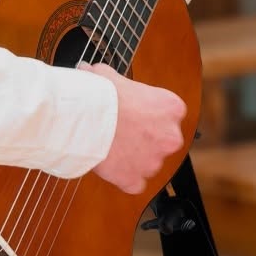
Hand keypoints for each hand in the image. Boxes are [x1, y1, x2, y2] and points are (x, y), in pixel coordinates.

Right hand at [78, 62, 185, 194]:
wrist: (84, 118)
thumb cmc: (98, 94)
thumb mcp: (108, 75)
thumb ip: (110, 78)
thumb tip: (90, 71)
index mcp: (171, 107)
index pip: (168, 115)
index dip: (148, 115)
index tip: (132, 114)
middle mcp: (171, 136)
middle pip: (163, 141)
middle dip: (146, 139)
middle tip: (122, 132)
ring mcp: (154, 161)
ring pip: (148, 163)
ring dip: (134, 159)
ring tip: (110, 148)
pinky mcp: (136, 179)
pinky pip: (135, 184)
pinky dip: (124, 179)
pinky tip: (111, 168)